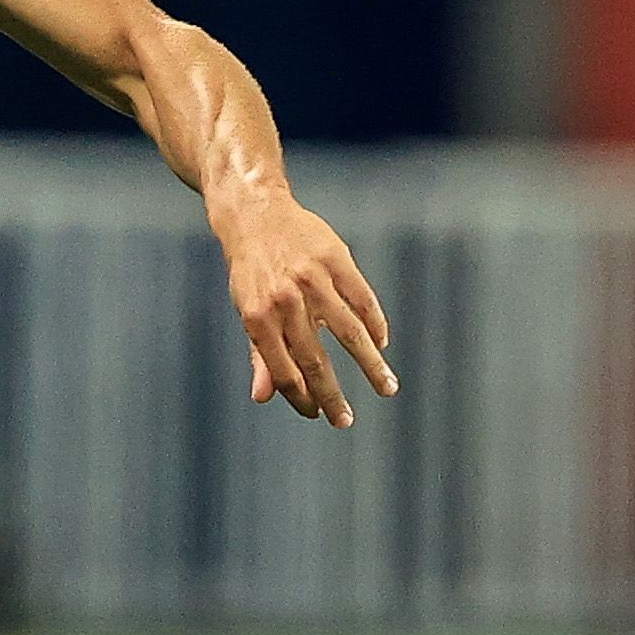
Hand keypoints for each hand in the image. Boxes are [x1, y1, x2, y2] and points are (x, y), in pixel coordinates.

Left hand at [216, 193, 396, 428]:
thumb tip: (263, 397)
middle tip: (347, 421)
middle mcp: (285, 300)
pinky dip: (375, 324)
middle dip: (333, 395)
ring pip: (349, 332)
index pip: (284, 372)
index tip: (317, 414)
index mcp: (258, 317)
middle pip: (315, 360)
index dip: (301, 398)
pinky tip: (381, 344)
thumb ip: (259, 354)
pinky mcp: (336, 259)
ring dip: (370, 365)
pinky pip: (362, 299)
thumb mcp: (247, 309)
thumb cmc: (251, 270)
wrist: (256, 213)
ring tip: (386, 387)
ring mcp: (313, 279)